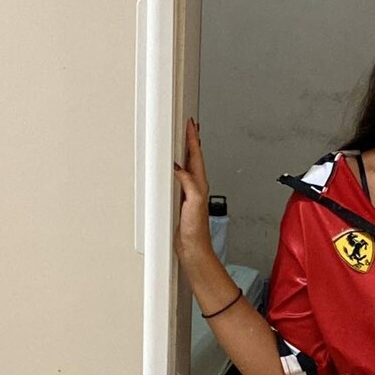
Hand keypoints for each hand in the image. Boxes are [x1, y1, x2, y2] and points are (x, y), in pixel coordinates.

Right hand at [172, 118, 212, 263]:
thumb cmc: (196, 231)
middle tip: (189, 126)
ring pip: (188, 167)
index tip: (191, 124)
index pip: (196, 156)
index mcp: (200, 185)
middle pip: (193, 158)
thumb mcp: (193, 203)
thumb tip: (179, 168)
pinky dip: (177, 169)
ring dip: (186, 153)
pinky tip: (173, 168)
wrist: (193, 249)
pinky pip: (180, 179)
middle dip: (191, 141)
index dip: (193, 139)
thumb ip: (188, 184)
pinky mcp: (181, 201)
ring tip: (184, 140)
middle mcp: (196, 187)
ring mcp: (189, 194)